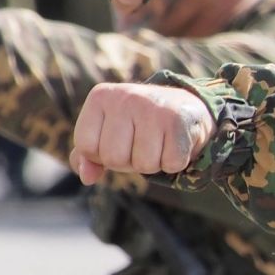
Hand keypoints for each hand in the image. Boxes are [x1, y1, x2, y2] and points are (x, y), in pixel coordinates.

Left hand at [70, 82, 213, 183]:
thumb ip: (88, 155)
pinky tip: (175, 143)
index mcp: (101, 97)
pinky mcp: (179, 120)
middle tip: (142, 143)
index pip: (87, 147)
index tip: (119, 140)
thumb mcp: (107, 133)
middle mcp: (126, 97)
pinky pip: (170, 164)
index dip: (103, 155)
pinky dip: (174, 163)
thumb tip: (87, 177)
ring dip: (153, 164)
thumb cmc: (139, 125)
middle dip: (129, 162)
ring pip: (144, 165)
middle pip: (114, 159)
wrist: (187, 106)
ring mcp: (154, 107)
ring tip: (159, 143)